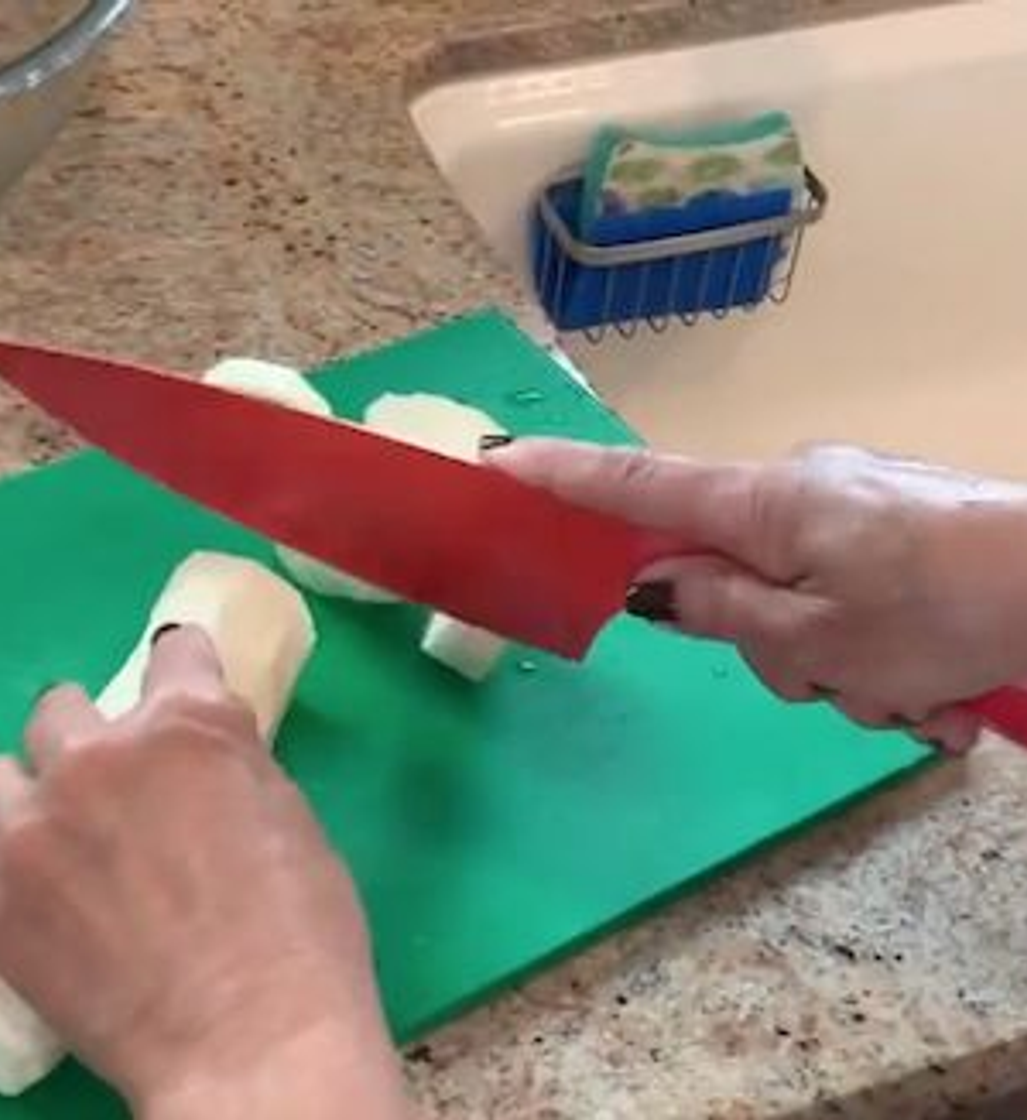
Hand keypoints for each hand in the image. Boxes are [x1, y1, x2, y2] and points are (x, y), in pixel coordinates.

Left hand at [0, 626, 412, 1119]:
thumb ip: (233, 767)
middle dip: (87, 737)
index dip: (181, 665)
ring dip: (22, 789)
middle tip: (110, 787)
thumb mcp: (291, 817)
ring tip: (42, 830)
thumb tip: (203, 761)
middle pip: (61, 707)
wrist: (252, 1040)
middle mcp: (98, 755)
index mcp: (187, 725)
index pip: (173, 652)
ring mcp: (33, 826)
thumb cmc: (301, 934)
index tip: (180, 682)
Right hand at [490, 439, 1026, 752]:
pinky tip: (942, 689)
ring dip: (845, 669)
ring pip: (798, 603)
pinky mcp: (903, 528)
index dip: (561, 479)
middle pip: (727, 572)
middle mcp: (800, 491)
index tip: (495, 464)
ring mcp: (856, 506)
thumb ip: (721, 614)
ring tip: (916, 695)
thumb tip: (655, 587)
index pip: (635, 486)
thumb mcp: (816, 640)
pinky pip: (856, 602)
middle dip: (772, 647)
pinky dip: (886, 658)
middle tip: (841, 683)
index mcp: (764, 506)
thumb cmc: (942, 610)